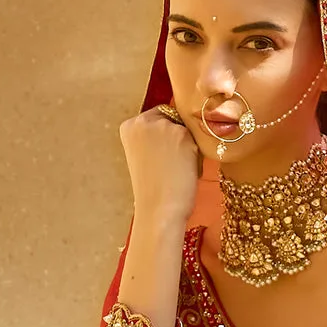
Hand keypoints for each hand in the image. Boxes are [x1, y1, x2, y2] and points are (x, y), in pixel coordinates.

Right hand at [119, 105, 201, 226]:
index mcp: (129, 126)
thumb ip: (153, 137)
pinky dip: (196, 156)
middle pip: (172, 119)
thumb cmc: (152, 189)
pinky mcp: (181, 134)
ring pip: (185, 129)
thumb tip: (177, 125)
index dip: (165, 138)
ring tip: (177, 170)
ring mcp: (163, 125)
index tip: (162, 158)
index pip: (156, 117)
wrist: (158, 210)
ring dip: (187, 147)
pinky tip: (186, 171)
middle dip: (176, 139)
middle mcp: (143, 120)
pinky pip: (197, 140)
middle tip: (170, 166)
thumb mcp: (143, 155)